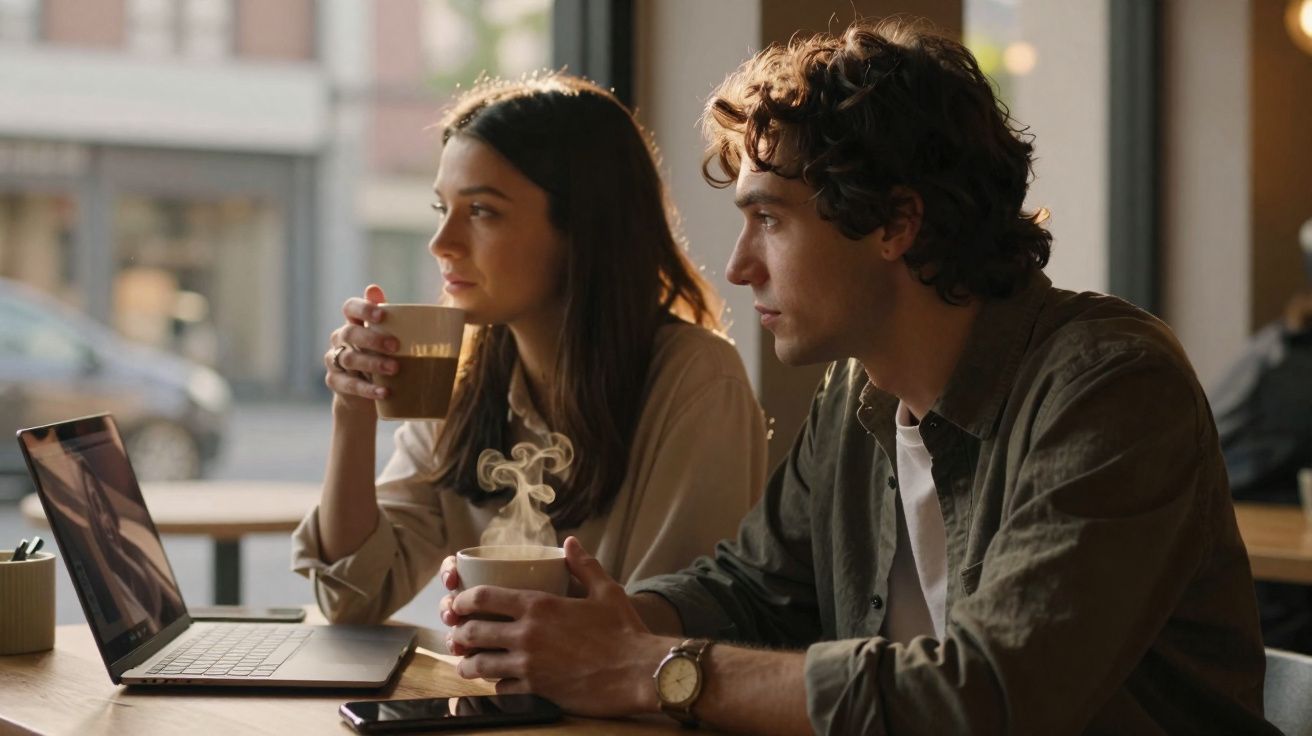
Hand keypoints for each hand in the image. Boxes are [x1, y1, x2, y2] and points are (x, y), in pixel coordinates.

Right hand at [323, 284, 398, 414]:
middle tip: (395, 346)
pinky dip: (368, 389)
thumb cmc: (380, 358)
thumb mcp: (387, 341)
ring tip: (395, 368)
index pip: (351, 307)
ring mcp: (334, 360)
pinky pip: (350, 385)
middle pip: (350, 333)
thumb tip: (400, 300)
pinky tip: (384, 391)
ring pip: (350, 359)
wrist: (363, 396)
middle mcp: (340, 339)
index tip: (382, 316)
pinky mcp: (335, 382)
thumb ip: (394, 321)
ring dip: (373, 363)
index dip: (364, 309)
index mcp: (353, 323)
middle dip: (372, 339)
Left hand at [442, 537, 669, 717]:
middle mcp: (527, 634)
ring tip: (466, 663)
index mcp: (539, 605)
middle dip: (460, 632)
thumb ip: (584, 565)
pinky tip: (498, 683)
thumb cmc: (625, 630)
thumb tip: (570, 542)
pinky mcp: (536, 691)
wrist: (638, 672)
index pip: (484, 597)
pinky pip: (501, 689)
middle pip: (474, 631)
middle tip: (458, 634)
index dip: (464, 599)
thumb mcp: (606, 591)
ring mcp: (529, 665)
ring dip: (469, 663)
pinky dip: (495, 685)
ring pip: (480, 665)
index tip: (458, 602)